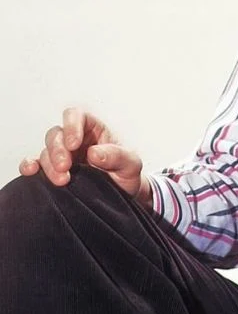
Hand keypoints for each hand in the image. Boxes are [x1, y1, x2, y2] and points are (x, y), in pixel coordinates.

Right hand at [19, 107, 151, 206]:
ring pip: (45, 150)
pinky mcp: (53, 172)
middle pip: (56, 134)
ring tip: (61, 180)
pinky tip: (31, 171)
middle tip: (65, 168)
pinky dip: (30, 165)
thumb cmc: (127, 174)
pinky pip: (35, 164)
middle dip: (57, 150)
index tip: (73, 145)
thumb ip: (117, 156)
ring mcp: (63, 155)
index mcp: (94, 129)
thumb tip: (94, 153)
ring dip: (48, 164)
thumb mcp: (131, 164)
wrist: (123, 197)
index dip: (71, 126)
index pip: (76, 116)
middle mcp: (75, 139)